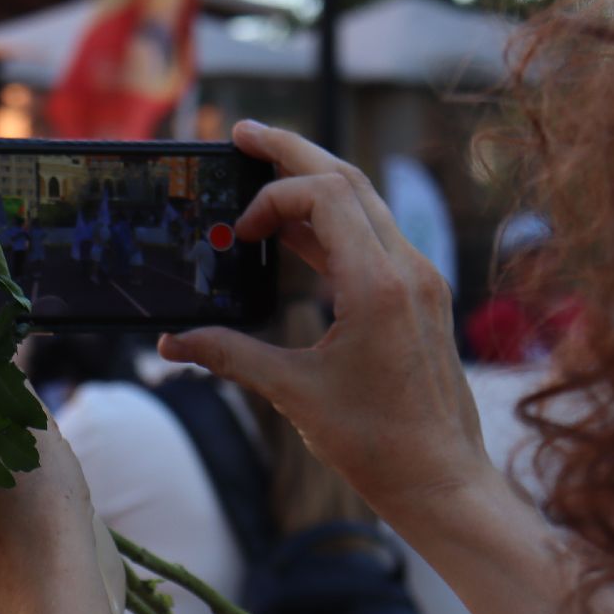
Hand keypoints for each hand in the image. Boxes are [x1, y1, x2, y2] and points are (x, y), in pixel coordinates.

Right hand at [161, 121, 492, 522]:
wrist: (444, 482)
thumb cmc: (377, 444)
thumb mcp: (293, 393)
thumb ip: (228, 355)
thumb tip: (170, 344)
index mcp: (379, 284)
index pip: (325, 195)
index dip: (273, 197)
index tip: (240, 233)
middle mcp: (407, 268)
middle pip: (348, 178)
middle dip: (292, 151)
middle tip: (242, 132)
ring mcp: (419, 278)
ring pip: (364, 201)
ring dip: (312, 181)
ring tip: (263, 169)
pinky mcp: (419, 295)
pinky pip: (373, 235)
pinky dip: (330, 221)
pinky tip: (295, 231)